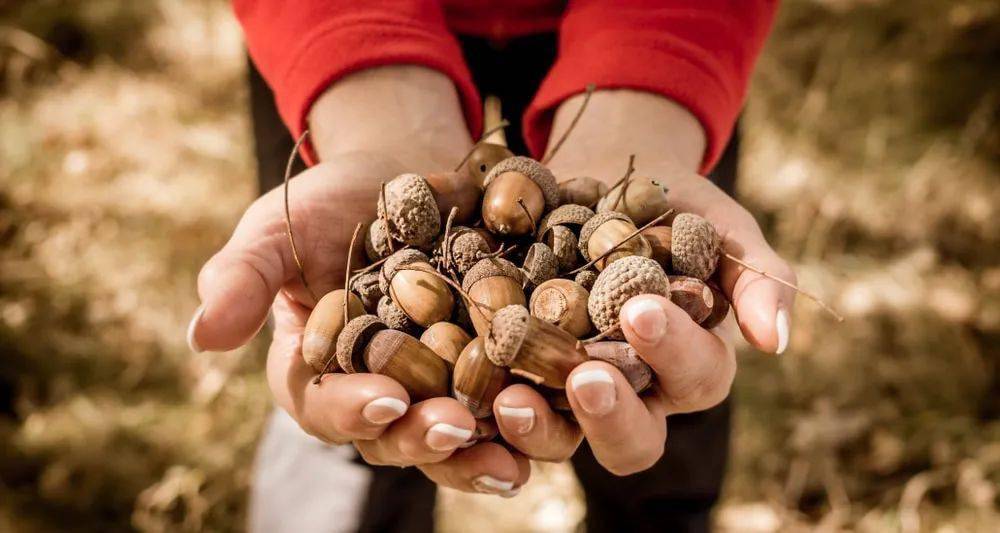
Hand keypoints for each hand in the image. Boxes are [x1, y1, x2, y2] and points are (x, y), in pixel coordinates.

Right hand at [188, 66, 528, 495]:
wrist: (404, 171)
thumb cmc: (327, 203)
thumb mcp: (277, 229)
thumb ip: (242, 278)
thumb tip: (200, 337)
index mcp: (318, 373)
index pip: (325, 406)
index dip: (352, 409)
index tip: (384, 398)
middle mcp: (379, 392)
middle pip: (398, 434)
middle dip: (426, 437)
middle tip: (456, 430)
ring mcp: (439, 384)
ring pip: (460, 435)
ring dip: (486, 449)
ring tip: (514, 457)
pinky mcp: (492, 365)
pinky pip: (514, 400)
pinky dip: (537, 411)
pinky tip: (564, 414)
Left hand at [489, 89, 796, 474]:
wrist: (585, 175)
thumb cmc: (664, 200)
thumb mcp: (713, 220)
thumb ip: (753, 273)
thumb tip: (775, 343)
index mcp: (686, 362)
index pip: (697, 379)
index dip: (676, 354)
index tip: (643, 309)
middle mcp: (630, 392)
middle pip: (634, 439)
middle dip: (612, 414)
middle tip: (587, 377)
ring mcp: (565, 392)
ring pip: (561, 442)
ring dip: (540, 429)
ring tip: (512, 398)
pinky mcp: (510, 377)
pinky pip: (498, 411)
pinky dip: (483, 410)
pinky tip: (465, 389)